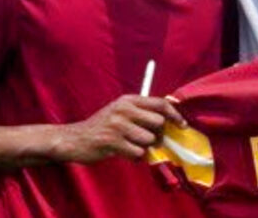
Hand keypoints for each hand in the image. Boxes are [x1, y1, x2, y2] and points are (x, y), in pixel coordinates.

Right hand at [54, 95, 186, 162]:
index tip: (182, 126)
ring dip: (143, 148)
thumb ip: (141, 113)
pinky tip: (123, 153)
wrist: (75, 139)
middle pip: (158, 123)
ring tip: (129, 146)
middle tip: (145, 140)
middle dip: (156, 135)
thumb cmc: (103, 127)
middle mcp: (124, 109)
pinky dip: (134, 157)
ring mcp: (118, 125)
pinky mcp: (113, 141)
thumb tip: (170, 120)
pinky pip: (138, 153)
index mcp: (128, 100)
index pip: (160, 103)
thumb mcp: (120, 112)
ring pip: (149, 140)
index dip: (175, 114)